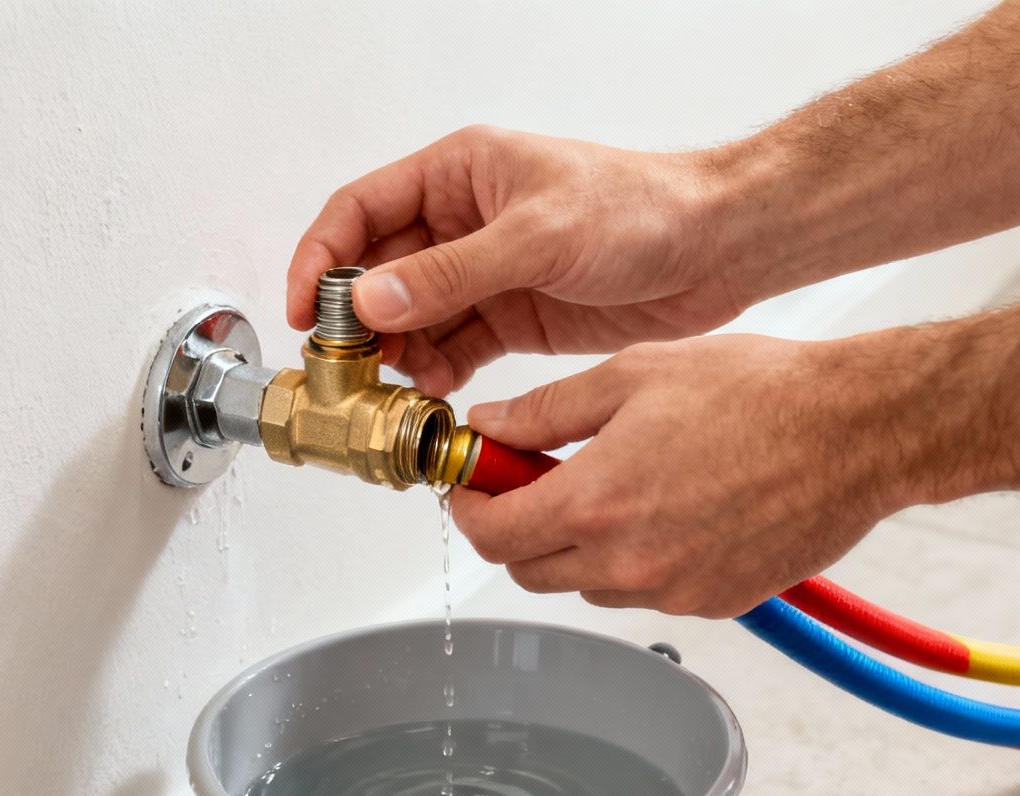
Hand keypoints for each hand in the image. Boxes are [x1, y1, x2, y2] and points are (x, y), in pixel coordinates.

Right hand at [287, 127, 750, 395]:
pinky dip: (436, 375)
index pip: (361, 211)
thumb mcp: (538, 236)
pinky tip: (434, 395)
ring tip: (390, 389)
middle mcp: (463, 222)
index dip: (322, 259)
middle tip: (345, 366)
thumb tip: (373, 300)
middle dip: (356, 322)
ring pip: (412, 320)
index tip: (304, 311)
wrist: (715, 250)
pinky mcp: (512, 318)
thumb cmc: (642, 209)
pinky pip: (452, 350)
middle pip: (378, 273)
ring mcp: (485, 274)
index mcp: (459, 174)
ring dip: (396, 355)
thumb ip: (450, 272)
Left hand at [449, 333, 940, 616]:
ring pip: (585, 585)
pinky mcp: (712, 603)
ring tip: (612, 483)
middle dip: (515, 526)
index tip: (473, 481)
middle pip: (528, 570)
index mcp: (595, 504)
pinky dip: (633, 560)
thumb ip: (546, 412)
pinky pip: (644, 592)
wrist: (856, 431)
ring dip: (575, 545)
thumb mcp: (632, 376)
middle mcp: (628, 564)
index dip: (469, 505)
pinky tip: (665, 506)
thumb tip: (490, 427)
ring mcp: (672, 592)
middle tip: (531, 478)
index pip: (490, 533)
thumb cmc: (759, 393)